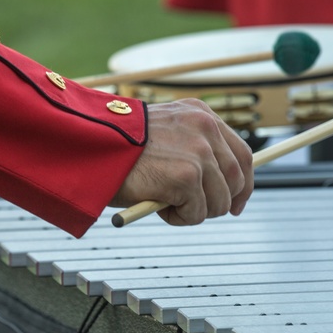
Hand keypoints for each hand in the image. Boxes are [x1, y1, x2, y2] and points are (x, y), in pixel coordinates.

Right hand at [111, 99, 253, 225]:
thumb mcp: (165, 136)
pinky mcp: (187, 177)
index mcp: (201, 114)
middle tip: (194, 211)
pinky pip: (197, 214)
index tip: (236, 202)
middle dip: (220, 203)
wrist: (90, 146)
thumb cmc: (118, 147)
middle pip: (236, 180)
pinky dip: (177, 218)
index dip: (243, 183)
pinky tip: (155, 203)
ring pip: (219, 201)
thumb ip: (193, 150)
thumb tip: (221, 187)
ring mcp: (199, 153)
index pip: (242, 153)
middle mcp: (205, 129)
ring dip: (194, 211)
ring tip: (164, 201)